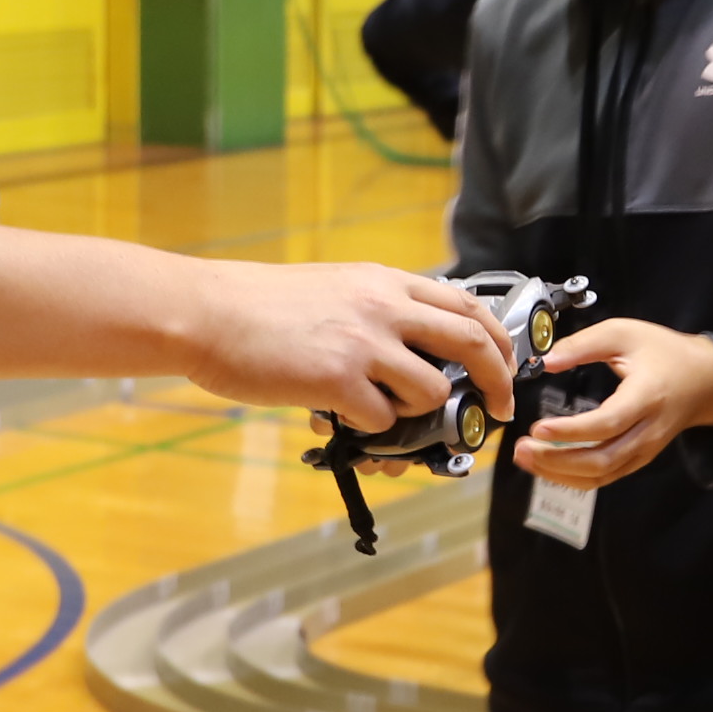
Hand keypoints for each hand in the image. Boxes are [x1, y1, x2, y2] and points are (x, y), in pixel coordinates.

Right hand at [190, 263, 516, 430]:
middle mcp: (384, 307)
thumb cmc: (259, 305)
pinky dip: (372, 429)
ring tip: (384, 410)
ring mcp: (364, 345)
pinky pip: (382, 420)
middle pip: (471, 343)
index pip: (466, 307)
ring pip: (431, 391)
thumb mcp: (335, 287)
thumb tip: (413, 352)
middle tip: (498, 410)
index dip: (497, 342)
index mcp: (385, 282)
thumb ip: (378, 311)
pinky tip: (344, 417)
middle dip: (496, 382)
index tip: (505, 368)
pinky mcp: (337, 381)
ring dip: (418, 412)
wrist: (207, 313)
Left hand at [515, 318, 712, 486]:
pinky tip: (548, 466)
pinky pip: (604, 477)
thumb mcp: (624, 333)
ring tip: (526, 458)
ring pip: (600, 475)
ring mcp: (644, 449)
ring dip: (559, 473)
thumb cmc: (664, 354)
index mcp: (646, 396)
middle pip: (601, 460)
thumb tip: (545, 361)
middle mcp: (648, 430)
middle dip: (557, 460)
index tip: (538, 428)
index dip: (571, 431)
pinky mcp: (637, 458)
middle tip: (521, 448)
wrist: (704, 380)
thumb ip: (583, 344)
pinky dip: (573, 477)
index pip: (607, 423)